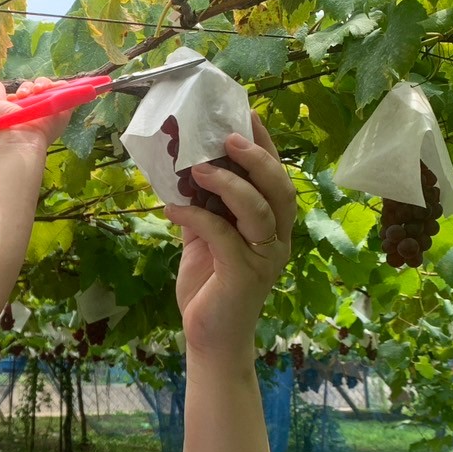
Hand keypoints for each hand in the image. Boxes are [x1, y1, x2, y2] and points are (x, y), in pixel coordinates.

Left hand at [0, 77, 72, 149]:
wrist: (20, 140)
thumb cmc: (4, 125)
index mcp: (22, 109)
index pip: (25, 92)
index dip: (21, 90)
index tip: (15, 98)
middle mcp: (37, 109)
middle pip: (39, 88)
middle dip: (31, 86)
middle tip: (25, 95)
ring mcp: (50, 109)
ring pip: (51, 88)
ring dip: (43, 84)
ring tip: (37, 91)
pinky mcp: (64, 111)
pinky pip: (68, 93)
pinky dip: (64, 86)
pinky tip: (54, 87)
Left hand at [163, 116, 296, 358]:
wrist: (209, 338)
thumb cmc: (209, 287)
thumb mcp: (205, 239)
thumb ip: (204, 207)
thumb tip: (184, 169)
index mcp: (272, 226)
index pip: (276, 177)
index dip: (265, 145)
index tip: (247, 113)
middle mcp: (277, 240)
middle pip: (279, 188)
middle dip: (257, 157)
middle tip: (227, 136)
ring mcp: (265, 259)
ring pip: (258, 209)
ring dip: (229, 184)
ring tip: (198, 169)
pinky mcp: (244, 276)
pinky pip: (223, 236)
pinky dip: (197, 217)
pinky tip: (172, 209)